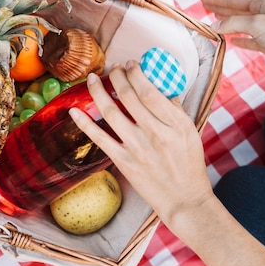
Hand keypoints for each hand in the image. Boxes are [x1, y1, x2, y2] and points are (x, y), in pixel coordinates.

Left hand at [69, 65, 214, 228]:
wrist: (184, 199)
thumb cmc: (189, 165)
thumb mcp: (190, 132)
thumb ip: (174, 109)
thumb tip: (158, 85)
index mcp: (175, 123)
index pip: (150, 90)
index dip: (136, 73)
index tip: (130, 65)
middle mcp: (155, 134)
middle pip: (129, 96)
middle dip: (116, 76)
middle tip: (112, 68)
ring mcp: (137, 148)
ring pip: (111, 112)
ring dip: (98, 91)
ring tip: (92, 78)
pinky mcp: (123, 162)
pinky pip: (99, 138)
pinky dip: (85, 123)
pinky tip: (74, 110)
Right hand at [202, 0, 264, 81]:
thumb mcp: (257, 24)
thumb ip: (233, 23)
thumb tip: (215, 26)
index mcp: (264, 2)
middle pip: (237, 9)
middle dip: (220, 7)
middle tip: (204, 5)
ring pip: (242, 24)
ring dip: (227, 22)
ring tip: (213, 20)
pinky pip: (250, 39)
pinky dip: (239, 39)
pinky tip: (232, 40)